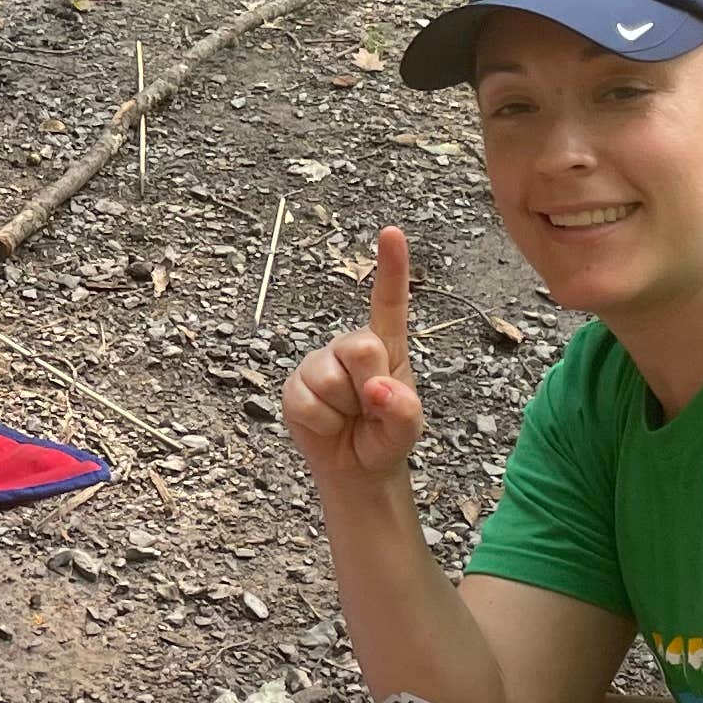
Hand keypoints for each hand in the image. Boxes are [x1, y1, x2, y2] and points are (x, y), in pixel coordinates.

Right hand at [281, 227, 427, 491]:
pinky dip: (321, 421)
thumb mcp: (407, 429)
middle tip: (369, 408)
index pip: (389, 302)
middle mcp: (350, 347)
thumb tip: (378, 388)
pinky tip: (327, 423)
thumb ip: (404, 410)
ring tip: (348, 418)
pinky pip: (307, 401)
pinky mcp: (294, 386)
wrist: (356, 470)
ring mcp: (319, 364)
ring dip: (342, 408)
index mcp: (386, 347)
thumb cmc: (385, 438)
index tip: (391, 233)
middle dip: (367, 385)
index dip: (391, 268)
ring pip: (329, 378)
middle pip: (360, 347)